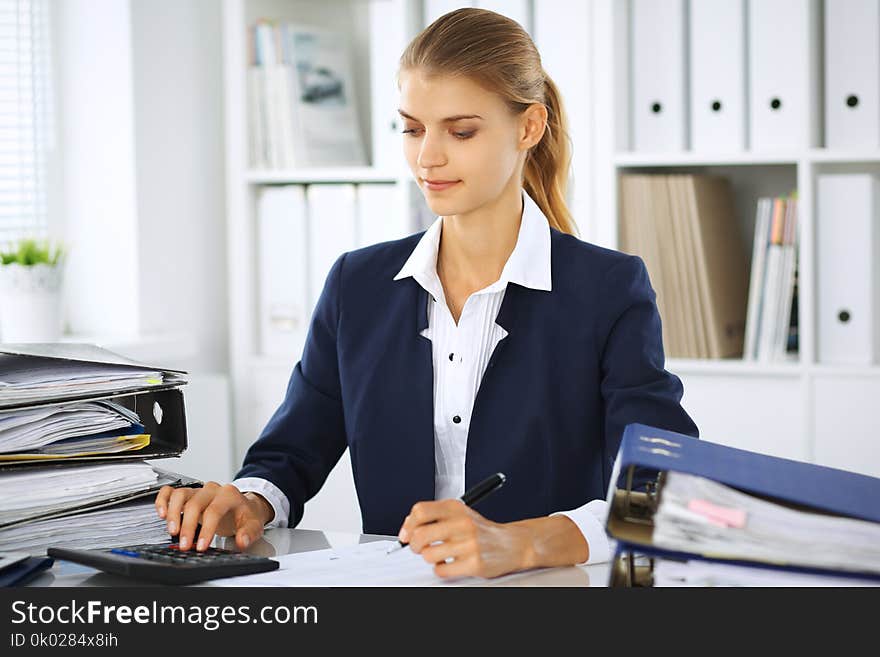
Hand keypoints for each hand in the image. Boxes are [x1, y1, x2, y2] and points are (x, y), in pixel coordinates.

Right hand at [154, 482, 273, 551]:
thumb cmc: (246, 515)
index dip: (206, 529)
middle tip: (184, 545)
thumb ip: (249, 533)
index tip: (201, 546)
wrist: (244, 506)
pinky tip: (161, 514)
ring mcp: (199, 490)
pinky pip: (171, 491)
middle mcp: (213, 490)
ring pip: (180, 494)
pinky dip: (163, 500)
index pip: (214, 510)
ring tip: (172, 531)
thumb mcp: (254, 524)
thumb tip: (242, 541)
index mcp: (229, 495)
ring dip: (173, 513)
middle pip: (195, 504)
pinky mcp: (188, 493)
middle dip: (188, 526)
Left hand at [397, 499, 536, 578]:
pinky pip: (441, 570)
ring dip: (429, 558)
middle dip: (413, 544)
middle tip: (417, 547)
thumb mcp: (460, 513)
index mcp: (456, 508)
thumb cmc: (482, 530)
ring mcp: (469, 543)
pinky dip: (441, 569)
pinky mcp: (474, 563)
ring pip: (428, 555)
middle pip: (420, 534)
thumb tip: (407, 527)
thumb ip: (435, 516)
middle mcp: (462, 523)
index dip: (408, 524)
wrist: (512, 544)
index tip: (405, 534)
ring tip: (439, 555)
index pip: (420, 511)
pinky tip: (450, 563)